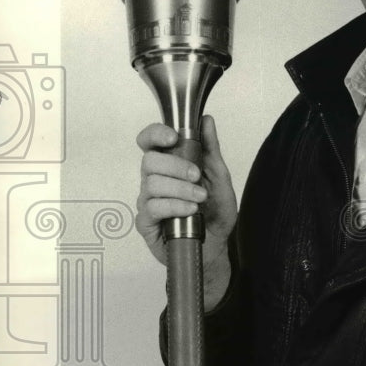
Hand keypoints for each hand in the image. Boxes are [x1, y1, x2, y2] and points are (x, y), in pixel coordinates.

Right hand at [136, 115, 236, 308]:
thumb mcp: (219, 177)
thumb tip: (207, 120)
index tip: (172, 137)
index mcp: (168, 165)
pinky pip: (152, 208)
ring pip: (151, 184)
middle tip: (197, 176)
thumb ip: (210, 149)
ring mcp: (147, 201)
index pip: (149, 141)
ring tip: (200, 198)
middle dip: (175, 166)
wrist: (217, 245)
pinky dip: (174, 206)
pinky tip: (190, 210)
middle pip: (149, 161)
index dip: (155, 134)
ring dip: (180, 189)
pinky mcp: (146, 222)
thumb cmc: (215, 211)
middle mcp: (154, 180)